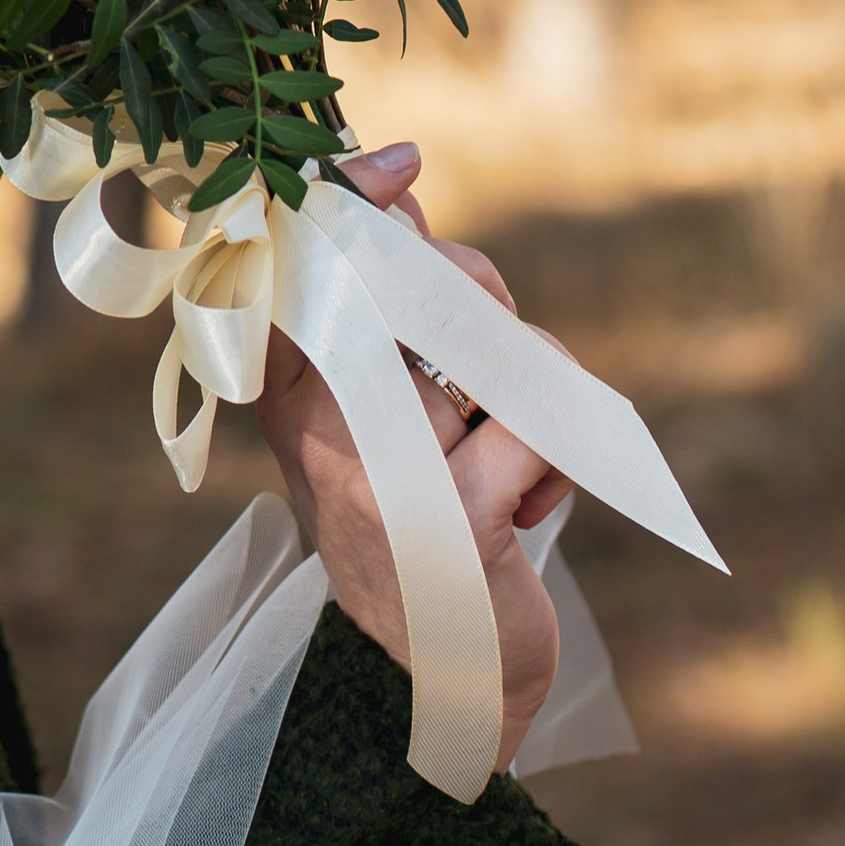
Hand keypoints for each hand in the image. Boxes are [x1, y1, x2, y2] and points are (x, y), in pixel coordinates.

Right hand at [253, 141, 573, 773]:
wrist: (437, 681)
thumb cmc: (416, 532)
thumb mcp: (390, 413)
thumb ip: (395, 307)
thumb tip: (398, 185)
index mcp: (290, 386)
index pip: (307, 258)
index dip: (352, 194)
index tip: (402, 164)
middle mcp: (320, 418)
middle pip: (423, 285)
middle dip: (482, 297)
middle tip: (489, 370)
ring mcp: (384, 466)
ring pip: (498, 353)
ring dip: (529, 397)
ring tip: (501, 461)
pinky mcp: (454, 511)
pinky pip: (538, 426)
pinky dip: (554, 464)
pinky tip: (521, 513)